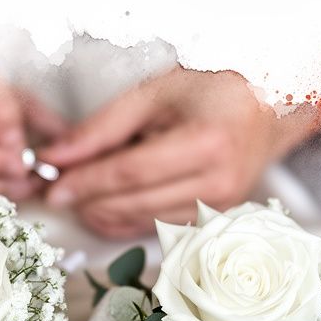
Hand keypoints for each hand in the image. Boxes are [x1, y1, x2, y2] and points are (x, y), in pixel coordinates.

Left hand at [40, 67, 320, 237]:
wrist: (267, 110)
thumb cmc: (213, 92)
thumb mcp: (154, 93)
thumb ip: (103, 127)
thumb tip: (58, 155)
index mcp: (207, 143)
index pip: (131, 172)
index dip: (87, 182)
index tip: (53, 185)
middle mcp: (219, 182)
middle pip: (135, 202)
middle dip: (88, 199)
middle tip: (56, 189)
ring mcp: (220, 207)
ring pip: (143, 221)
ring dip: (103, 212)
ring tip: (78, 192)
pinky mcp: (214, 221)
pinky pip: (157, 228)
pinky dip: (125, 219)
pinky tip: (104, 205)